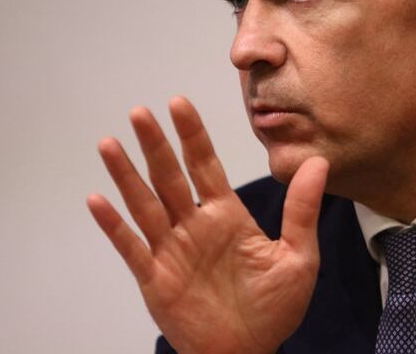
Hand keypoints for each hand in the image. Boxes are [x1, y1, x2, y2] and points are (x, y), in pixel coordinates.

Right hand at [87, 96, 328, 353]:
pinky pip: (130, 246)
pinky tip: (98, 200)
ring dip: (126, 175)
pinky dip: (113, 224)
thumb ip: (301, 210)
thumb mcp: (298, 256)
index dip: (192, 135)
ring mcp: (171, 250)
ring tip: (110, 144)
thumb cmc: (273, 311)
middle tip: (140, 112)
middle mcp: (194, 226)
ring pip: (144, 204)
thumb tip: (318, 162)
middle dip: (155, 144)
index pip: (205, 165)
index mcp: (226, 215)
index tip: (179, 103)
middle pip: (169, 176)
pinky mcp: (155, 278)